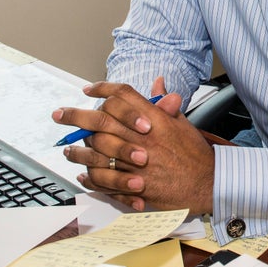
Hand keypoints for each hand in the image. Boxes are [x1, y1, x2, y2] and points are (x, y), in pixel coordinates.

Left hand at [54, 81, 214, 213]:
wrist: (207, 183)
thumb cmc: (195, 154)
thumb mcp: (182, 123)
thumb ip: (165, 104)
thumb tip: (158, 83)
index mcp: (155, 119)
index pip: (123, 96)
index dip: (102, 89)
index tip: (88, 90)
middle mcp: (143, 137)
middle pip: (101, 119)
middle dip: (76, 116)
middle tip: (60, 115)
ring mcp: (137, 161)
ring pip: (96, 150)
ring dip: (78, 149)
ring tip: (68, 149)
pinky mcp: (134, 183)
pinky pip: (103, 178)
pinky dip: (90, 176)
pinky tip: (84, 174)